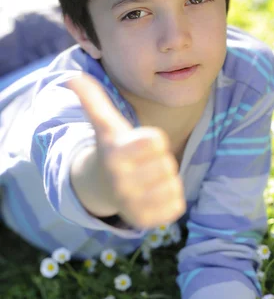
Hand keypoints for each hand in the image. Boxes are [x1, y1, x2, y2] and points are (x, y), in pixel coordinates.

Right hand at [68, 73, 185, 228]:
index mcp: (116, 156)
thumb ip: (93, 99)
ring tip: (147, 181)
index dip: (152, 141)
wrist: (102, 189)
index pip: (157, 141)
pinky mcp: (148, 222)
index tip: (138, 146)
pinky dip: (171, 199)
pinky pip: (177, 205)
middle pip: (167, 164)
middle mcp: (122, 183)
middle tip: (142, 165)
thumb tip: (71, 76)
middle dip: (159, 162)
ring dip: (165, 181)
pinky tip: (153, 196)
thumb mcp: (105, 124)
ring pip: (173, 185)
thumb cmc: (111, 150)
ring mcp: (134, 206)